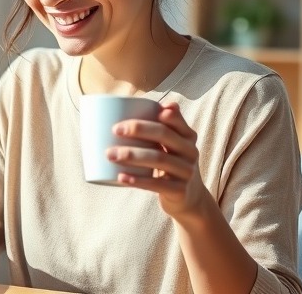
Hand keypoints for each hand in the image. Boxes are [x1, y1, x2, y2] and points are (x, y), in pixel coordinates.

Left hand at [105, 102, 209, 219]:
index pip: (173, 118)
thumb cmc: (172, 164)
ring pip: (159, 159)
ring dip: (132, 155)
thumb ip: (162, 125)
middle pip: (164, 135)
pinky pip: (157, 184)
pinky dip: (137, 180)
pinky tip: (121, 177)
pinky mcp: (180, 190)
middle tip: (114, 131)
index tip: (123, 120)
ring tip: (110, 154)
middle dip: (138, 130)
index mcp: (188, 135)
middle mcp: (191, 151)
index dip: (151, 114)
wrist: (189, 198)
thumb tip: (159, 103)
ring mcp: (187, 171)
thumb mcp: (172, 145)